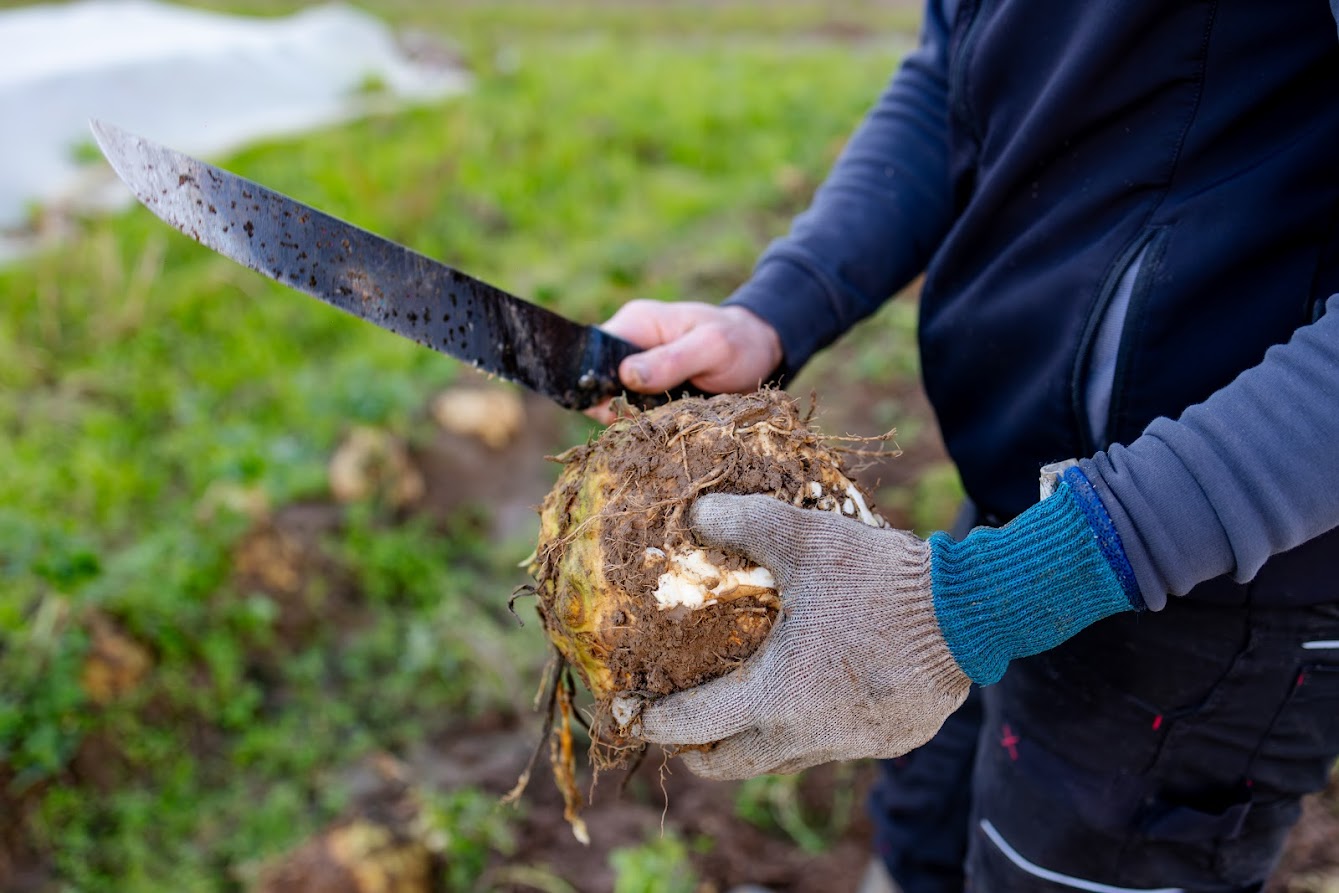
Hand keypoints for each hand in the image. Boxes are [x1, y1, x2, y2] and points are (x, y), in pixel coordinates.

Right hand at [586, 302, 782, 423]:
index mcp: (635, 324)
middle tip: (647, 422)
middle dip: (616, 408)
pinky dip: (646, 426)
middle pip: (599, 385)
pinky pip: (635, 414)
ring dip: (633, 421)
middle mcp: (630, 348)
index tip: (621, 407)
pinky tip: (664, 432)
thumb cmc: (739, 342)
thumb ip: (671, 360)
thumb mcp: (711, 347)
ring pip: (615, 405)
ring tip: (661, 428)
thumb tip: (626, 376)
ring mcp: (640, 373)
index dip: (597, 384)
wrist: (761, 354)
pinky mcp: (651, 395)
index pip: (592, 356)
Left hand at [618, 468, 1141, 778]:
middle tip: (676, 724)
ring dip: (751, 738)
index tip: (632, 712)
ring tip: (738, 705)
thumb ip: (743, 522)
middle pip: (728, 766)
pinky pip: (829, 746)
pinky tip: (810, 691)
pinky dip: (804, 729)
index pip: (691, 728)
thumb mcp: (805, 538)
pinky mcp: (888, 742)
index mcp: (776, 696)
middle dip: (693, 751)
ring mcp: (851, 745)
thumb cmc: (881, 578)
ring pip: (780, 759)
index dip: (652, 723)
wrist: (972, 611)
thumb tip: (694, 512)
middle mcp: (808, 736)